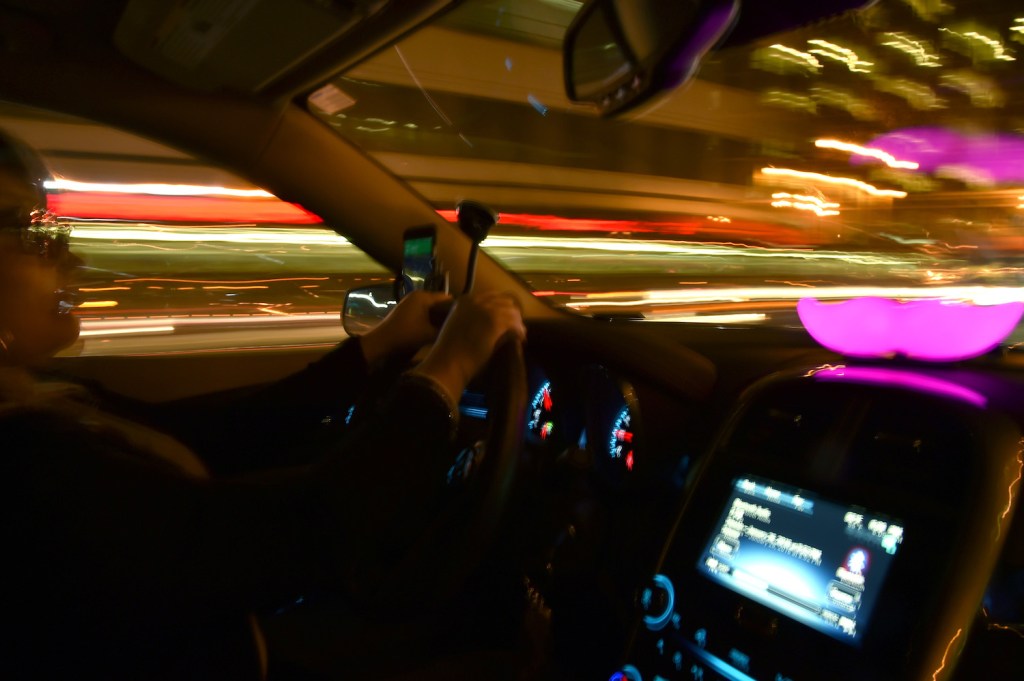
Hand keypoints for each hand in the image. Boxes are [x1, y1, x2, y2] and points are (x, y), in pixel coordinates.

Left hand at [359, 289, 451, 364]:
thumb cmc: (407, 335)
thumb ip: (446, 330)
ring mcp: (411, 302)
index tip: (467, 320)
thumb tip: (460, 329)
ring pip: (432, 308)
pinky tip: (437, 330)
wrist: (382, 342)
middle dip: (449, 314)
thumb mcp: (429, 334)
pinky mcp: (407, 310)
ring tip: (451, 328)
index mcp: (424, 296)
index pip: (448, 298)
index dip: (458, 309)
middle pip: (440, 303)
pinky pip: (424, 312)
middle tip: (460, 326)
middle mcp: (418, 295)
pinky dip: (431, 319)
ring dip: (440, 318)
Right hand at [409, 291, 525, 403]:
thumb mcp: (457, 326)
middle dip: (511, 314)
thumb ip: (471, 319)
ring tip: (519, 335)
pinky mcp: (495, 321)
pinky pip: (515, 323)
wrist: (448, 362)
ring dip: (517, 324)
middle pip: (504, 301)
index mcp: (464, 301)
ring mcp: (486, 309)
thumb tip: (489, 324)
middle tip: (515, 327)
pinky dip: (519, 331)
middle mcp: (476, 301)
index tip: (506, 319)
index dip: (501, 308)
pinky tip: (520, 339)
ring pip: (512, 312)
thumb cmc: (450, 351)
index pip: (492, 297)